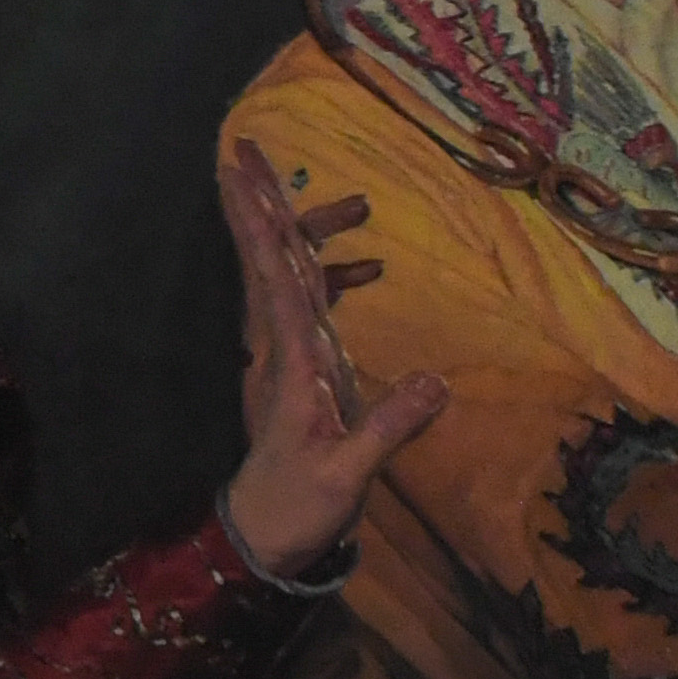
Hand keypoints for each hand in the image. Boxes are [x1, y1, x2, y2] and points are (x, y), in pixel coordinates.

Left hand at [215, 135, 445, 581]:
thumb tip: (437, 382)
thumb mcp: (348, 473)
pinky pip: (309, 306)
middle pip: (267, 259)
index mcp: (288, 361)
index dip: (259, 226)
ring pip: (287, 277)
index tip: (239, 177)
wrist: (264, 532)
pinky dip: (329, 277)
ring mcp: (285, 355)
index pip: (273, 279)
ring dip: (301, 232)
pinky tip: (367, 267)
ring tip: (337, 196)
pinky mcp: (298, 369)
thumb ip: (390, 427)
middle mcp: (278, 346)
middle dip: (260, 203)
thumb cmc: (300, 503)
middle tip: (243, 146)